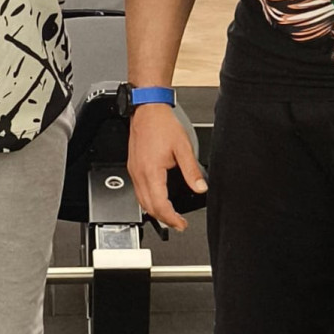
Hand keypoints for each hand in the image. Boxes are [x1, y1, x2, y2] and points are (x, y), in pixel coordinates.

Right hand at [127, 104, 207, 232]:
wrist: (147, 110)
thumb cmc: (162, 125)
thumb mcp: (183, 147)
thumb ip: (192, 171)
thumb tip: (200, 188)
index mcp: (151, 171)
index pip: (159, 205)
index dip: (171, 218)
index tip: (181, 224)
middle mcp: (139, 174)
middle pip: (148, 207)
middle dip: (163, 219)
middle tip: (178, 224)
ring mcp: (134, 171)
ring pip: (141, 201)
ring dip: (155, 211)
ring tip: (169, 216)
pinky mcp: (133, 167)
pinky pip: (138, 191)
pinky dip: (148, 200)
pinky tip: (157, 199)